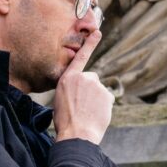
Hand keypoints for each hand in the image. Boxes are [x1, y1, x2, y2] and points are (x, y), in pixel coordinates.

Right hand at [52, 30, 113, 144]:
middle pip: (91, 80)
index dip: (90, 44)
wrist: (77, 135)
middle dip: (89, 91)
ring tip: (87, 113)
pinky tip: (96, 115)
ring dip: (96, 100)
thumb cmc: (65, 121)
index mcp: (67, 78)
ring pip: (98, 91)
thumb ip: (71, 89)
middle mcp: (83, 78)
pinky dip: (103, 107)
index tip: (98, 32)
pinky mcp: (107, 94)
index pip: (80, 57)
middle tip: (81, 106)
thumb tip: (82, 90)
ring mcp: (96, 85)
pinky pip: (106, 100)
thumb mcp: (60, 100)